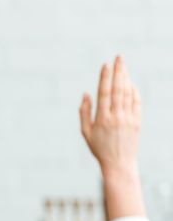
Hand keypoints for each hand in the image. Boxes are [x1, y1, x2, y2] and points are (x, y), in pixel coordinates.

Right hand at [80, 55, 143, 218]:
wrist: (119, 163)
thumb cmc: (99, 148)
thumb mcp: (86, 132)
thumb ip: (84, 112)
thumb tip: (86, 94)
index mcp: (102, 118)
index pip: (104, 93)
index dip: (105, 77)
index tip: (105, 65)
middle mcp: (116, 117)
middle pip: (118, 89)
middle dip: (119, 71)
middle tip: (119, 57)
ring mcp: (128, 119)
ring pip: (128, 93)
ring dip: (126, 78)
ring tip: (124, 66)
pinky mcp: (137, 122)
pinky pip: (136, 102)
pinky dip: (134, 91)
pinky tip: (131, 83)